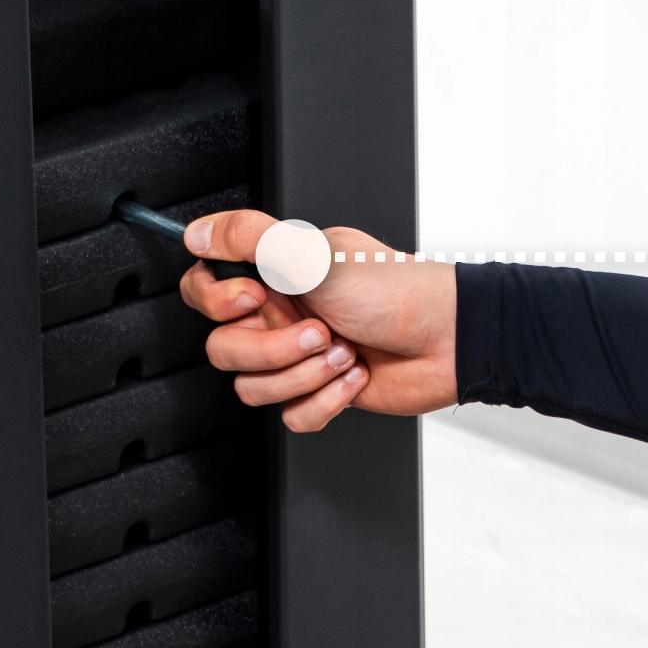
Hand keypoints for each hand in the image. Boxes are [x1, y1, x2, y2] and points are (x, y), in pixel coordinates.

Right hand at [178, 211, 457, 431]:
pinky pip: (291, 415)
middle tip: (316, 330)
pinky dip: (325, 400)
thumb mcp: (315, 256)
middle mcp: (282, 314)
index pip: (206, 288)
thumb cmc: (395, 292)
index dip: (218, 301)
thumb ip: (251, 239)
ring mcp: (300, 355)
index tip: (255, 297)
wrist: (449, 341)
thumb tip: (197, 232)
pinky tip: (354, 376)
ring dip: (304, 374)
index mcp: (275, 274)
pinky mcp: (320, 391)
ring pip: (254, 388)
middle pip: (225, 348)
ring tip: (343, 351)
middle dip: (273, 348)